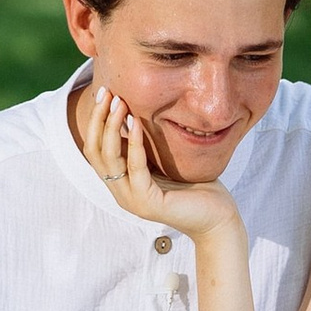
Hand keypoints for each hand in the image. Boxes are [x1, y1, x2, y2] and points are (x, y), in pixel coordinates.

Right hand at [79, 81, 244, 240]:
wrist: (216, 218)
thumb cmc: (194, 187)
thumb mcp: (163, 160)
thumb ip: (146, 145)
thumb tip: (134, 112)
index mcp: (121, 182)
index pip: (95, 149)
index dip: (95, 121)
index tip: (105, 93)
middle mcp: (120, 192)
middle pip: (95, 152)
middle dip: (98, 119)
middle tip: (107, 93)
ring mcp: (132, 200)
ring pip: (109, 160)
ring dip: (112, 127)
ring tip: (119, 103)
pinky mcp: (148, 204)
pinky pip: (135, 168)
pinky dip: (134, 143)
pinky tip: (137, 123)